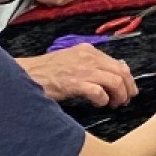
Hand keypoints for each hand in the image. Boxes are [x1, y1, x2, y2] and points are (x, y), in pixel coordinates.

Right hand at [19, 45, 135, 106]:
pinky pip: (99, 92)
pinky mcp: (75, 83)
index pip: (119, 64)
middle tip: (125, 100)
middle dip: (127, 89)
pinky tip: (99, 104)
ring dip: (118, 96)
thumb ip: (94, 64)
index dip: (128, 79)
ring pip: (115, 82)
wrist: (25, 74)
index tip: (129, 90)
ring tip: (114, 104)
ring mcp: (82, 70)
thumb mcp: (74, 60)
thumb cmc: (48, 70)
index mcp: (89, 51)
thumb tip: (118, 69)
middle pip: (121, 73)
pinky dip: (103, 100)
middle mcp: (89, 57)